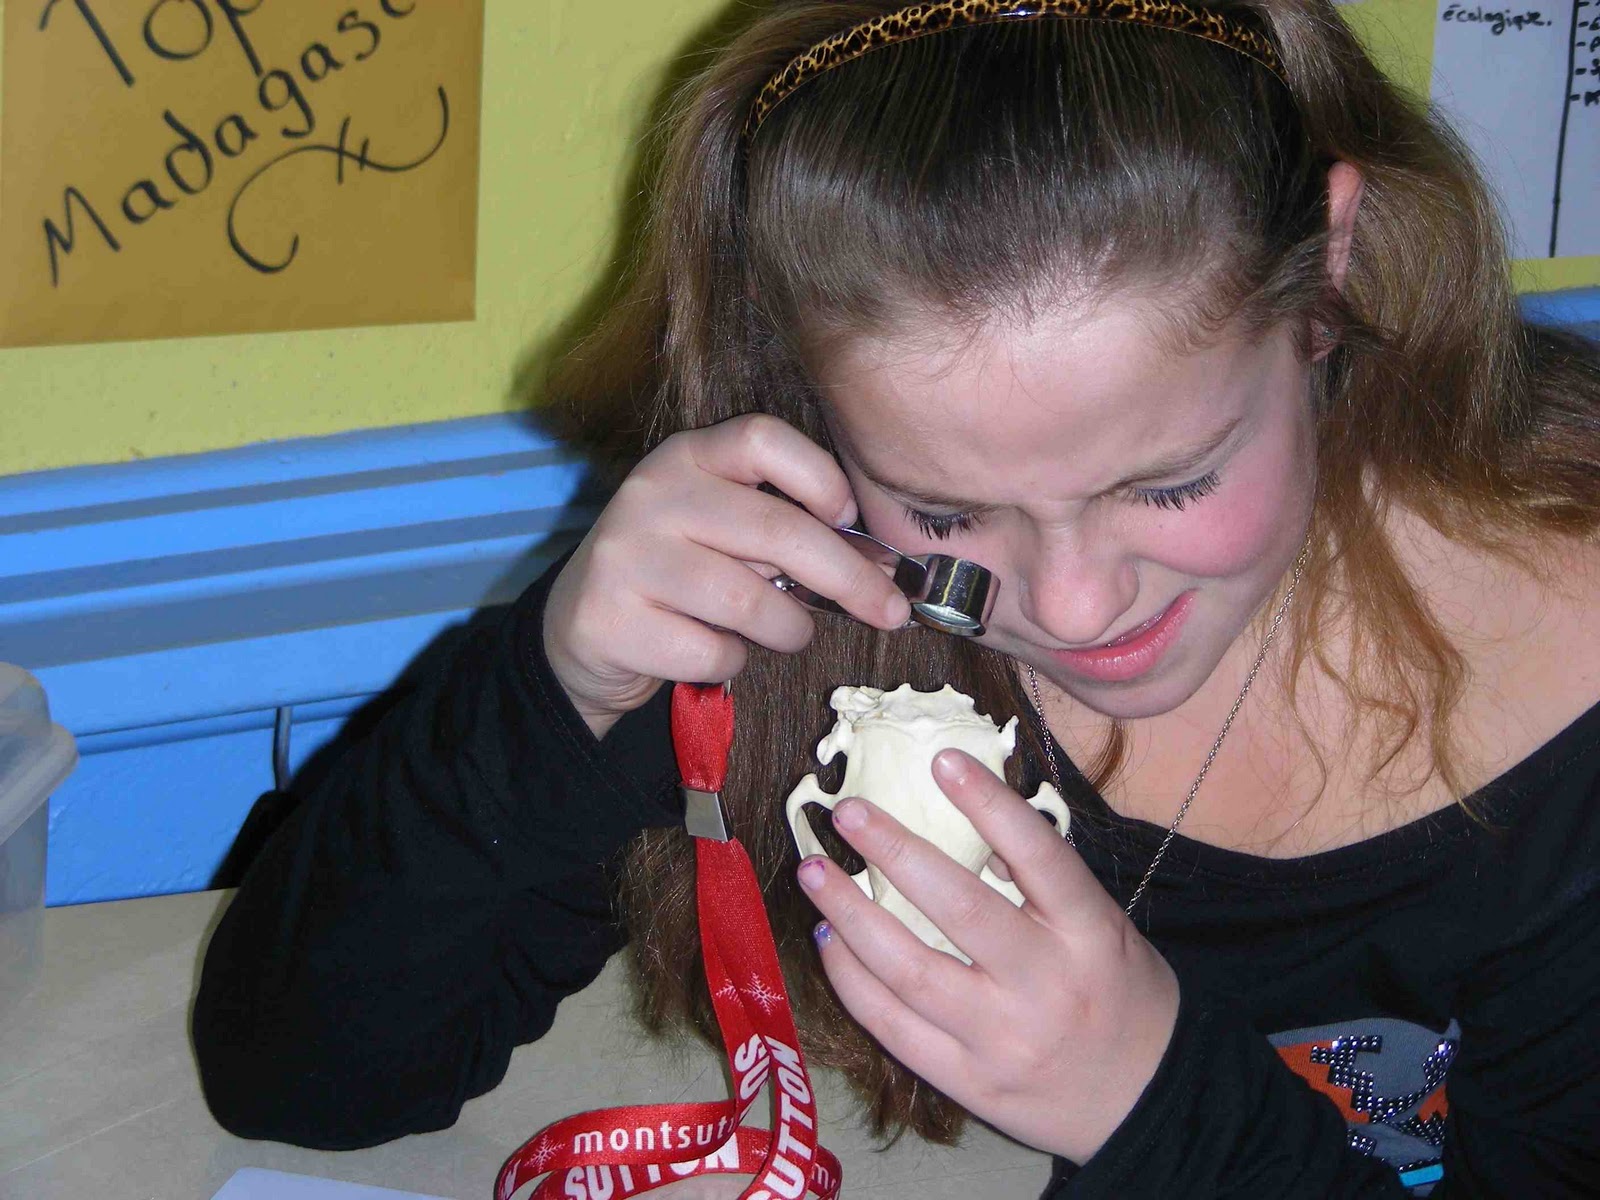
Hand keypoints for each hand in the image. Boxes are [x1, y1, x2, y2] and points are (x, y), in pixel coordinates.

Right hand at [544, 414, 911, 736]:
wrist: (581, 627)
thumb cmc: (679, 573)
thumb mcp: (719, 527)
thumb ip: (781, 526)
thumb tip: (879, 564)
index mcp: (686, 457)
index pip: (762, 439)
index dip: (820, 478)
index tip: (850, 520)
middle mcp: (651, 496)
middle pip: (776, 530)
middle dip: (849, 578)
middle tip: (888, 610)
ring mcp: (626, 558)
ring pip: (749, 602)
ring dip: (789, 629)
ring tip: (786, 632)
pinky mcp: (612, 621)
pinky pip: (712, 651)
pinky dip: (732, 662)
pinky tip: (715, 650)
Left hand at [795, 749, 1178, 1163]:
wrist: (1148, 1104)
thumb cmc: (1120, 995)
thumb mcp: (1105, 929)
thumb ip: (1044, 884)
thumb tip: (963, 822)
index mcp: (1091, 935)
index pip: (1038, 857)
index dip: (989, 804)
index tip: (942, 760)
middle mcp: (1045, 986)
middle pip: (958, 909)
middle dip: (894, 852)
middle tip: (848, 812)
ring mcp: (1001, 1039)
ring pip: (908, 971)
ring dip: (850, 915)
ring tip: (814, 871)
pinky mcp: (968, 1083)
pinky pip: (893, 1026)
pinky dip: (851, 978)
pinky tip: (829, 939)